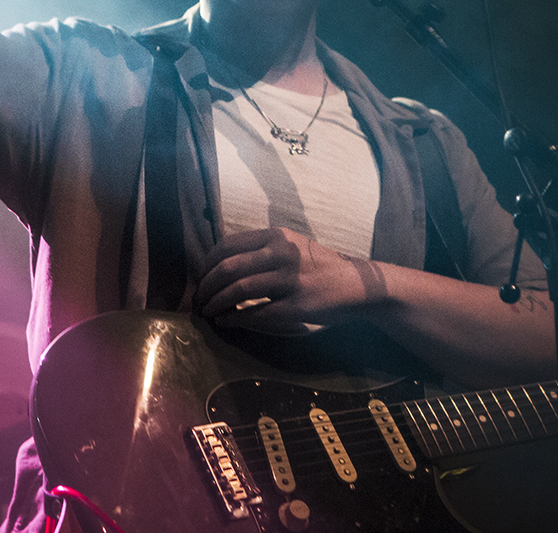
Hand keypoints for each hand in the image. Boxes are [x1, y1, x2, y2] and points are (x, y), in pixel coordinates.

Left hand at [195, 227, 386, 330]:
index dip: (207, 264)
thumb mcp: (292, 247)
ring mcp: (291, 278)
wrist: (359, 286)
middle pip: (228, 268)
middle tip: (198, 301)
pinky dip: (235, 318)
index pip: (227, 246)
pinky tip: (226, 321)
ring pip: (238, 290)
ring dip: (216, 303)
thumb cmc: (320, 268)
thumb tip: (222, 264)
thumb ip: (262, 250)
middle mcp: (282, 252)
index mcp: (276, 236)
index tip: (200, 279)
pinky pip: (257, 312)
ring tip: (208, 312)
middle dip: (206, 287)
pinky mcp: (299, 304)